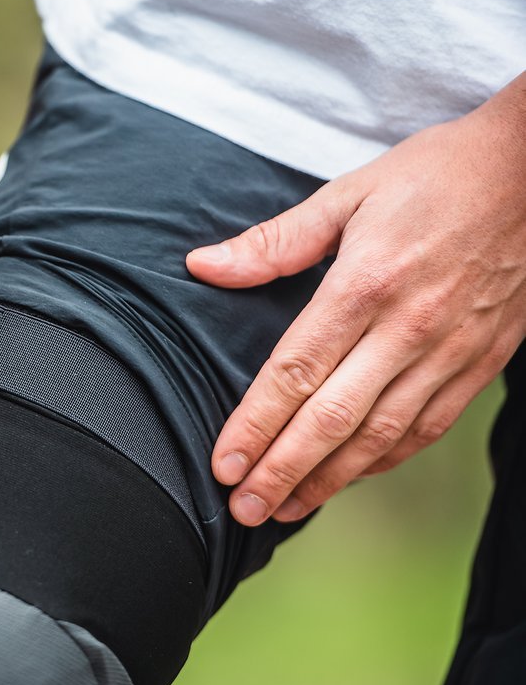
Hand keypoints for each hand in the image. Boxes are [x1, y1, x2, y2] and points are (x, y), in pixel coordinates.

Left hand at [186, 74, 525, 526]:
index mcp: (365, 284)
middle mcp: (408, 327)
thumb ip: (275, 240)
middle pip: (333, 418)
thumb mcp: (348, 193)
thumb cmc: (436, 175)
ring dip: (330, 478)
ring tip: (285, 508)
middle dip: (283, 470)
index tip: (223, 464)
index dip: (255, 425)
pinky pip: (429, 425)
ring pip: (382, 434)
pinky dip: (387, 458)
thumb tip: (203, 265)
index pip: (296, 372)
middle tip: (243, 508)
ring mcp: (450, 349)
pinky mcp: (482, 359)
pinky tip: (352, 476)